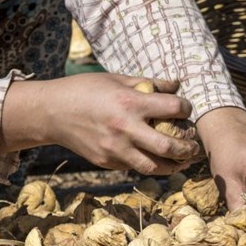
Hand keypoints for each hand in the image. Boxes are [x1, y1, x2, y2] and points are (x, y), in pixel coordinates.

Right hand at [1, 73, 201, 174]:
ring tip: (182, 160)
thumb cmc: (85, 90)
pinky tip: (156, 159)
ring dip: (173, 165)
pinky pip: (134, 167)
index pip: (173, 108)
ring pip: (154, 166)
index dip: (186, 108)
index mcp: (130, 102)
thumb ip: (149, 83)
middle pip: (169, 146)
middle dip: (188, 148)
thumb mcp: (117, 79)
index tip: (186, 109)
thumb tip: (176, 85)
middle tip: (195, 146)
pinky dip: (148, 164)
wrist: (51, 112)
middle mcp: (125, 128)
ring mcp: (115, 149)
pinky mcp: (106, 162)